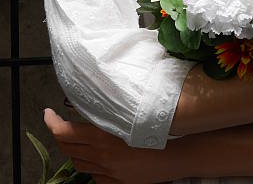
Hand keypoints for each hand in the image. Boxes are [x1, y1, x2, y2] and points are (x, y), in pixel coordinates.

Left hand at [43, 108, 176, 183]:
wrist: (175, 156)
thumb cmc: (157, 130)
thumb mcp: (129, 116)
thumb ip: (108, 113)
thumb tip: (90, 105)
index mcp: (102, 137)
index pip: (64, 132)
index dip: (51, 123)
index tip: (48, 114)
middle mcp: (100, 157)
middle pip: (66, 149)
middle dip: (59, 135)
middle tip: (59, 124)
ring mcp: (106, 172)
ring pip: (77, 162)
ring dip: (73, 150)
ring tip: (77, 138)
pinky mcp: (114, 183)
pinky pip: (93, 174)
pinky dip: (90, 163)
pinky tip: (99, 155)